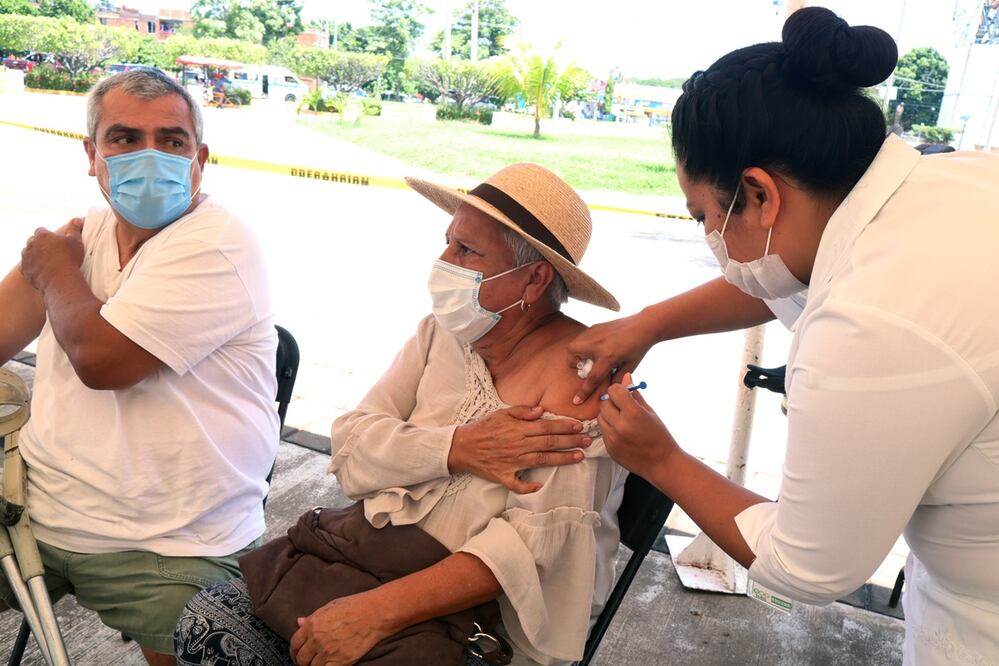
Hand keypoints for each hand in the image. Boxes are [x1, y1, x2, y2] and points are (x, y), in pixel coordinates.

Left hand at [19, 219, 84, 290]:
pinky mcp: (24, 270)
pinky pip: (25, 266)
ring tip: (45, 261)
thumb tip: (77, 220)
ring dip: (34, 255)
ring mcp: (26, 257)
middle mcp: (31, 245)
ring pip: (27, 253)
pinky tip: (40, 270)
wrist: (60, 279)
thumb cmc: (69, 258)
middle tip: (51, 251)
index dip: (47, 235)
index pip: (41, 230)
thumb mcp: (75, 241)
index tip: (54, 240)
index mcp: (42, 235)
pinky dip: (31, 267)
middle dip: (39, 244)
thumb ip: (74, 229)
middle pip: (32, 241)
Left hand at [289, 594, 389, 665]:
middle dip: (302, 661)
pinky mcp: (340, 661)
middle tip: (306, 662)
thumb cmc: (355, 606)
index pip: (294, 643)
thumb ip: (313, 618)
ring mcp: (328, 651)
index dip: (294, 651)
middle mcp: (317, 639)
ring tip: (317, 664)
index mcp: (313, 624)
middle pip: (301, 658)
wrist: (375, 613)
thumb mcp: (330, 607)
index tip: (297, 653)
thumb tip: (299, 622)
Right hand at [450, 405, 591, 493]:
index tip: (579, 427)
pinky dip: (527, 487)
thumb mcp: (500, 413)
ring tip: (579, 457)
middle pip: (548, 442)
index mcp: (518, 429)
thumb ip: (521, 411)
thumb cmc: (482, 429)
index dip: (564, 427)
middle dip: (570, 442)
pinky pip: (517, 484)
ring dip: (561, 458)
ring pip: (541, 460)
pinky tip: (539, 486)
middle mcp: (518, 445)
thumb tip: (540, 410)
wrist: (460, 446)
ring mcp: (511, 461)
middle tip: (588, 441)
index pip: (546, 427)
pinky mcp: (503, 475)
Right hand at [567, 313, 657, 404]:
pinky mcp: (595, 327)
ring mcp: (595, 334)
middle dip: (573, 364)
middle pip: (572, 355)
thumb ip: (617, 379)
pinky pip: (582, 338)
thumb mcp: (630, 367)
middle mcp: (597, 344)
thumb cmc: (639, 347)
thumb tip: (607, 390)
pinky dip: (584, 345)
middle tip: (584, 366)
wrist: (644, 325)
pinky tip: (597, 347)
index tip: (576, 401)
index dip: (584, 392)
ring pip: (574, 345)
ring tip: (590, 357)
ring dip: (577, 354)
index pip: (592, 378)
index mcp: (608, 357)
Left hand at [599, 373, 677, 475]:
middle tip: (622, 407)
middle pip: (604, 403)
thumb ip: (635, 394)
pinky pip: (603, 431)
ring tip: (622, 420)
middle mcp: (620, 426)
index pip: (614, 391)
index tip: (624, 394)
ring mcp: (613, 438)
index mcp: (633, 414)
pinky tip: (622, 432)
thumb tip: (626, 377)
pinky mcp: (609, 448)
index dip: (618, 390)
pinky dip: (609, 428)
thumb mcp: (650, 412)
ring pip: (600, 417)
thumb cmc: (660, 436)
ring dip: (608, 415)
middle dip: (612, 402)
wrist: (662, 463)